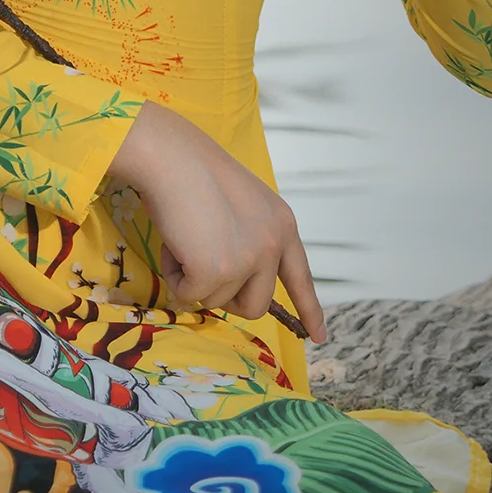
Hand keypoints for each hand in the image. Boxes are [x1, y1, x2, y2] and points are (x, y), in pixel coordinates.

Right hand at [109, 101, 326, 341]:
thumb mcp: (243, 206)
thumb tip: (237, 282)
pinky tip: (174, 244)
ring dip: (194, 279)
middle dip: (226, 296)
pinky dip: (175, 277)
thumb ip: (251, 240)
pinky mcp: (215, 271)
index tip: (319, 336)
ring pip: (217, 301)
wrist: (171, 156)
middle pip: (255, 305)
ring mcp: (247, 260)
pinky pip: (189, 296)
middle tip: (203, 268)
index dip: (309, 309)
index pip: (301, 277)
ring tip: (185, 238)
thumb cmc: (196, 172)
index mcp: (282, 226)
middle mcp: (272, 246)